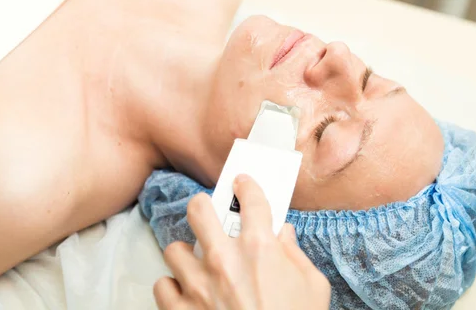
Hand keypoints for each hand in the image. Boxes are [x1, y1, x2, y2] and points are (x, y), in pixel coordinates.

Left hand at [153, 174, 330, 309]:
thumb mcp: (313, 287)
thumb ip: (295, 254)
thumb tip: (283, 234)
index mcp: (260, 249)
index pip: (251, 199)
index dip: (246, 185)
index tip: (242, 183)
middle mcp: (224, 260)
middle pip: (198, 210)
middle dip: (204, 205)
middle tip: (209, 212)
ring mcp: (198, 286)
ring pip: (175, 250)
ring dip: (187, 255)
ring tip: (199, 263)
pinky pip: (162, 286)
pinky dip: (173, 288)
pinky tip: (187, 293)